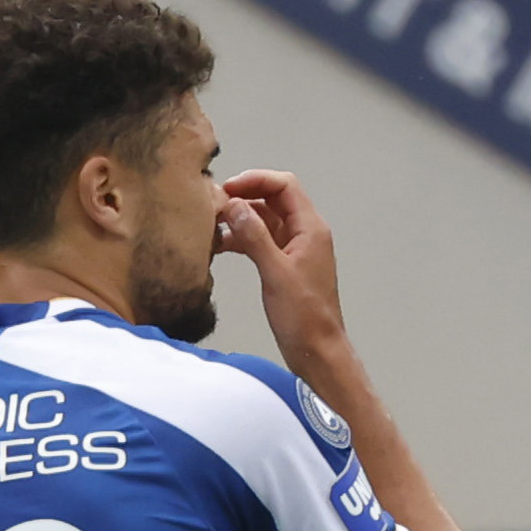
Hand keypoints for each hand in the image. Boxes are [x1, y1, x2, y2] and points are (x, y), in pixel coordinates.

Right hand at [212, 167, 353, 372]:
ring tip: (213, 224)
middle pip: (273, 199)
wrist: (317, 350)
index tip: (227, 189)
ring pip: (266, 220)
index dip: (255, 180)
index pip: (284, 186)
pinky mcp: (285, 265)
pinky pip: (262, 241)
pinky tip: (222, 245)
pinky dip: (243, 238)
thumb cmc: (304, 317)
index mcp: (310, 228)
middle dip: (244, 197)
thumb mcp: (275, 273)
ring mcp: (295, 249)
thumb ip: (255, 237)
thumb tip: (234, 206)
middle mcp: (305, 233)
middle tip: (214, 204)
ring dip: (241, 219)